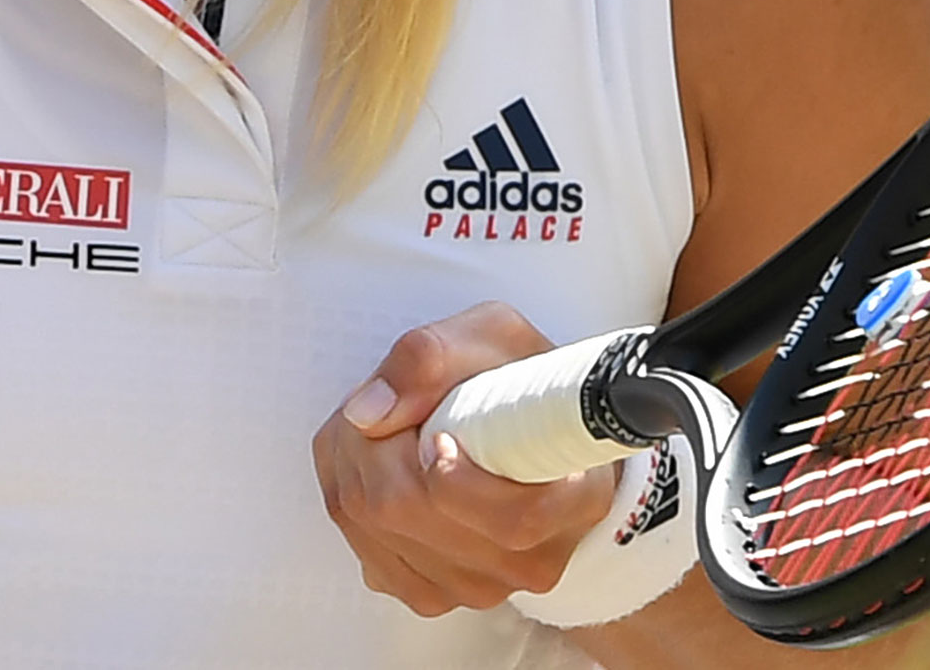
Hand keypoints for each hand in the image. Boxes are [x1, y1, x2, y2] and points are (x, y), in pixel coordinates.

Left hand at [314, 302, 620, 615]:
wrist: (525, 433)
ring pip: (380, 532)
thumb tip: (368, 412)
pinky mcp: (436, 595)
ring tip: (386, 434)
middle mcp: (531, 560)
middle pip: (414, 512)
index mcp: (575, 498)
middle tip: (391, 408)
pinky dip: (354, 508)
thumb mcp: (490, 335)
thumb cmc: (517, 386)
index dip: (452, 474)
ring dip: (357, 469)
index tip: (437, 431)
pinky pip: (369, 556)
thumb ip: (432, 357)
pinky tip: (378, 474)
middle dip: (376, 445)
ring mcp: (481, 586)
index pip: (512, 520)